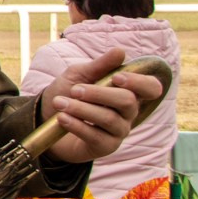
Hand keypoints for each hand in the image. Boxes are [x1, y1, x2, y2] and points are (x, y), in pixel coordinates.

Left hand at [41, 46, 163, 163]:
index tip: (116, 77)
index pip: (151, 88)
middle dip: (99, 94)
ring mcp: (119, 131)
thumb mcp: (79, 75)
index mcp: (127, 91)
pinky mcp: (105, 147)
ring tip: (60, 103)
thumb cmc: (68, 93)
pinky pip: (96, 136)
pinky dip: (77, 125)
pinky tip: (62, 118)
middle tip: (74, 90)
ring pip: (110, 119)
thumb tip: (120, 51)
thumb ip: (99, 65)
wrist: (46, 118)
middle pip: (128, 102)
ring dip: (82, 109)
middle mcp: (128, 112)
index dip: (139, 82)